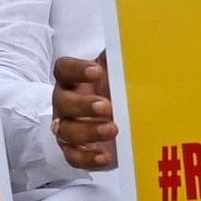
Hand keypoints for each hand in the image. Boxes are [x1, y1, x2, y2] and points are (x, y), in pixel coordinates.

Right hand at [51, 55, 115, 170]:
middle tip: (107, 107)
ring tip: (114, 129)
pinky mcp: (74, 151)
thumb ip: (120, 61)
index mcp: (72, 80)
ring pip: (66, 131)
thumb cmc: (113, 92)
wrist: (112, 124)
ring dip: (88, 131)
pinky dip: (87, 159)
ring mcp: (66, 128)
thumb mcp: (116, 74)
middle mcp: (64, 103)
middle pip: (63, 102)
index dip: (77, 70)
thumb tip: (138, 42)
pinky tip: (105, 156)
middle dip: (84, 104)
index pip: (63, 69)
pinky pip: (72, 157)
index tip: (98, 71)